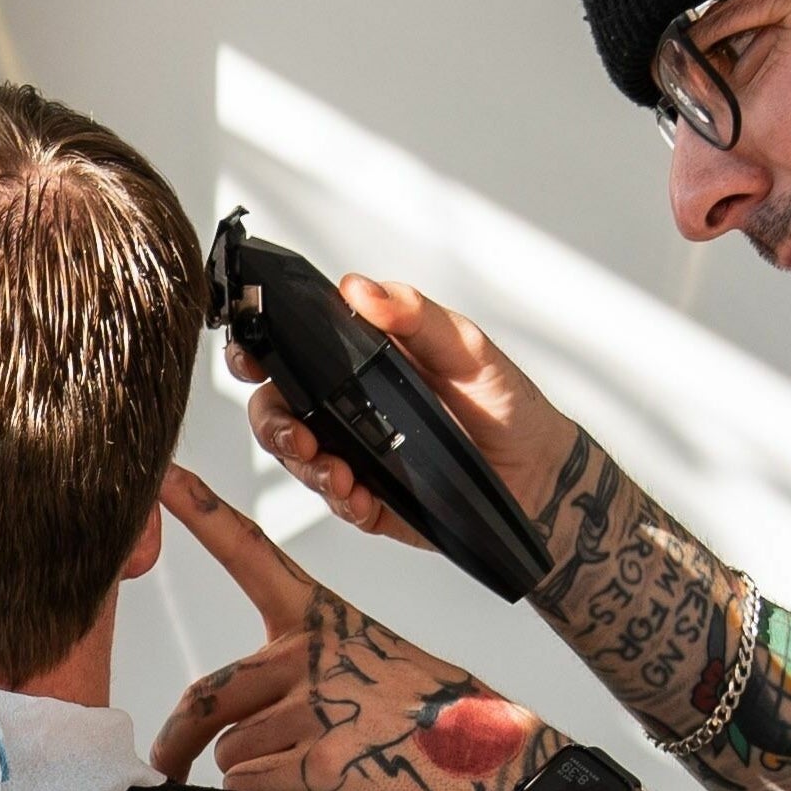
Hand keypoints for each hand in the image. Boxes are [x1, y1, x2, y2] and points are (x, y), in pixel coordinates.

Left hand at [149, 466, 557, 790]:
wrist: (504, 766)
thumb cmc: (438, 720)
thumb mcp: (374, 666)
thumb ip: (303, 676)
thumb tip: (236, 730)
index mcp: (323, 619)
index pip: (250, 554)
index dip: (202, 513)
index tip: (162, 477)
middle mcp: (313, 654)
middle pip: (207, 694)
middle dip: (178, 737)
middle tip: (166, 761)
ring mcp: (317, 707)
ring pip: (230, 751)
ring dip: (249, 775)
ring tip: (310, 776)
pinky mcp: (320, 764)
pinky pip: (248, 786)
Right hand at [233, 273, 578, 554]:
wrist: (538, 470)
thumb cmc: (504, 400)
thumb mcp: (465, 346)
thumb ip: (414, 315)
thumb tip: (360, 287)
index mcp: (357, 360)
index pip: (288, 349)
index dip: (256, 351)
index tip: (252, 359)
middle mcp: (345, 407)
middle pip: (275, 410)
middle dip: (272, 425)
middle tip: (298, 436)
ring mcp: (353, 453)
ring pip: (297, 459)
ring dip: (306, 467)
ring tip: (339, 475)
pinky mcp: (370, 499)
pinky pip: (338, 502)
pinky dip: (342, 502)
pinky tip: (360, 498)